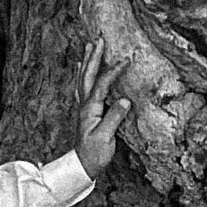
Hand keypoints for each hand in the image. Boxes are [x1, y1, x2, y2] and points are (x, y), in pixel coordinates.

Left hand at [73, 37, 130, 179]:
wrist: (82, 166)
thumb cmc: (94, 154)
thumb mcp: (106, 138)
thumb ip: (114, 118)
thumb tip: (125, 100)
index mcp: (90, 109)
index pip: (102, 85)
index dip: (113, 71)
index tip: (125, 60)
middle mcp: (84, 105)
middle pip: (87, 76)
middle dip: (94, 57)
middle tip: (98, 40)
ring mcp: (83, 107)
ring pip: (83, 79)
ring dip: (86, 62)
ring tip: (88, 47)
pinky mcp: (85, 111)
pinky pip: (82, 87)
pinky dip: (82, 74)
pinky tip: (80, 68)